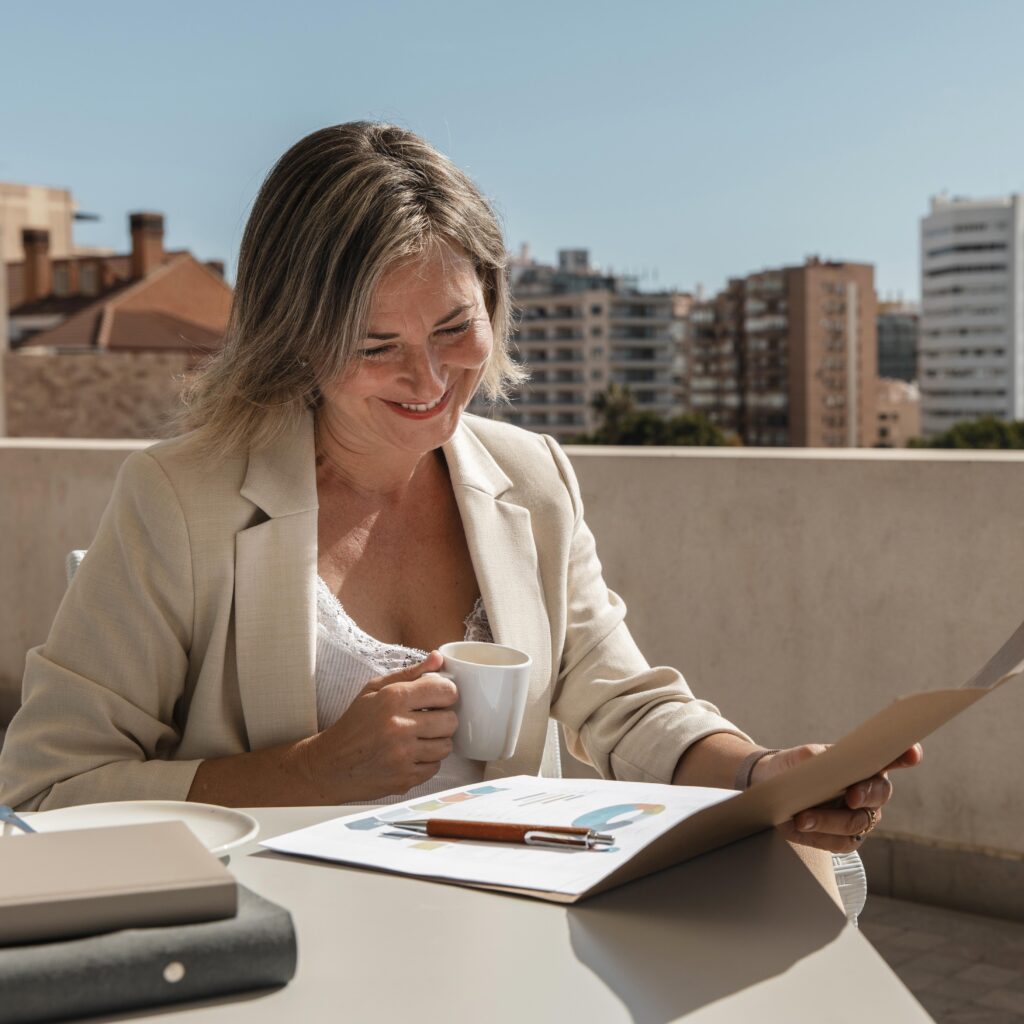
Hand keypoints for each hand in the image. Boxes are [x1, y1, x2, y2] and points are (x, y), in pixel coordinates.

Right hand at [298, 651, 458, 802]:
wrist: (331, 764)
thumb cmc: (354, 724)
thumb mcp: (374, 690)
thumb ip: (409, 673)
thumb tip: (437, 658)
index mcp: (392, 699)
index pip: (445, 691)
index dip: (447, 693)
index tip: (439, 697)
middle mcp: (399, 727)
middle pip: (450, 721)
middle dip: (444, 718)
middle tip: (429, 719)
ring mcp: (402, 756)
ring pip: (446, 746)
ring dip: (437, 741)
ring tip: (420, 737)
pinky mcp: (404, 778)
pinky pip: (435, 767)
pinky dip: (427, 761)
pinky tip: (412, 755)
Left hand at [750, 743, 923, 852]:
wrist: (771, 793)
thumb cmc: (791, 770)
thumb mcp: (795, 759)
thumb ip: (809, 757)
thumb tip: (816, 760)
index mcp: (861, 763)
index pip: (890, 756)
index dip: (904, 755)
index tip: (912, 754)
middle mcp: (868, 790)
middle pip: (880, 793)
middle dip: (866, 794)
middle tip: (850, 796)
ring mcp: (860, 816)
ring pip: (857, 822)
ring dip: (829, 821)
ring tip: (802, 818)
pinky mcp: (846, 838)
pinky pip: (841, 842)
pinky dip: (820, 835)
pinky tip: (802, 828)